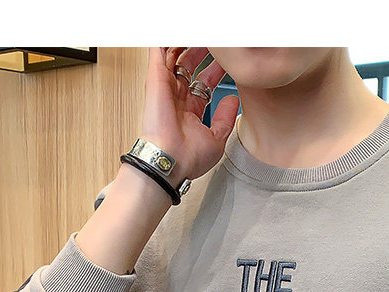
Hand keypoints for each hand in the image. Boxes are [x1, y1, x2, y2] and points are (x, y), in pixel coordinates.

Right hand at [139, 47, 239, 184]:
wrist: (170, 161)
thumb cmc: (188, 158)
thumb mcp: (216, 140)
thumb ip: (225, 119)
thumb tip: (233, 101)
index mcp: (189, 112)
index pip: (203, 83)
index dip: (215, 70)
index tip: (226, 62)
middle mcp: (176, 98)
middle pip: (189, 66)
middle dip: (202, 51)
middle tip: (215, 43)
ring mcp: (165, 87)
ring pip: (175, 55)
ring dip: (187, 42)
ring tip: (202, 35)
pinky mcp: (156, 79)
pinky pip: (160, 51)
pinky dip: (168, 41)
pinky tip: (180, 32)